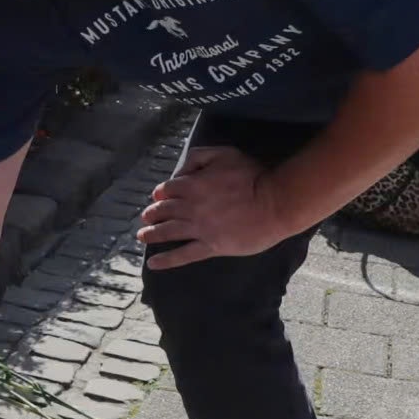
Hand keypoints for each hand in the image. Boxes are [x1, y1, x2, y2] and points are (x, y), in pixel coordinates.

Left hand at [139, 146, 294, 268]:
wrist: (275, 203)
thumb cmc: (253, 176)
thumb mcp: (224, 154)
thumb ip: (197, 158)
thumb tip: (179, 171)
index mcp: (191, 185)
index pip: (166, 190)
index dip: (159, 194)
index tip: (157, 198)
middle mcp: (190, 207)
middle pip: (163, 211)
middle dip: (152, 214)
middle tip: (146, 217)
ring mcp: (199, 228)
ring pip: (168, 231)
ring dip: (151, 234)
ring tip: (142, 236)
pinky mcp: (211, 246)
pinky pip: (183, 255)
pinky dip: (166, 260)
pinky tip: (153, 263)